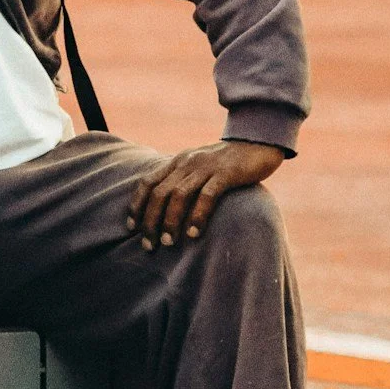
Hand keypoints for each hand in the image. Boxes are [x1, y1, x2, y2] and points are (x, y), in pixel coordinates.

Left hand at [128, 140, 282, 248]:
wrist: (257, 144)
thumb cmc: (227, 164)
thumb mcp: (198, 168)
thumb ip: (183, 182)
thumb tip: (165, 211)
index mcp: (177, 162)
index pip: (147, 182)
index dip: (137, 205)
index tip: (132, 227)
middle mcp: (187, 163)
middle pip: (159, 193)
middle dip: (150, 221)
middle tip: (149, 245)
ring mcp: (206, 167)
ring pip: (179, 195)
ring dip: (170, 221)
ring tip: (168, 243)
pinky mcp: (226, 173)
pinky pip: (207, 195)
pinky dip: (197, 215)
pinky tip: (193, 233)